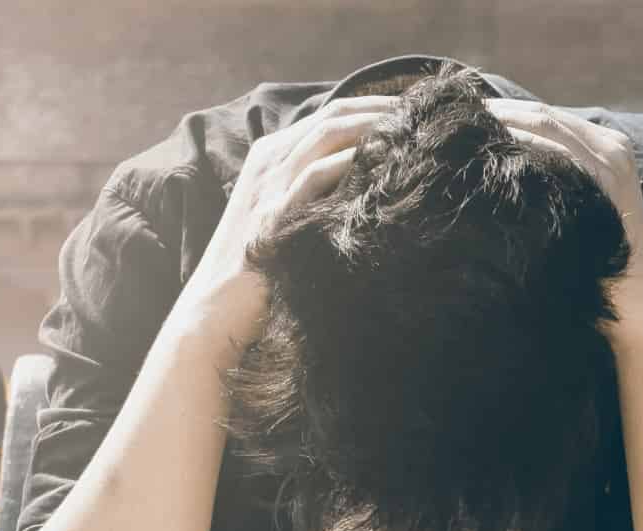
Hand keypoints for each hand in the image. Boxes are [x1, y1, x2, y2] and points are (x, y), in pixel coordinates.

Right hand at [179, 95, 401, 352]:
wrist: (216, 311)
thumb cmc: (262, 272)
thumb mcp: (290, 220)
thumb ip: (320, 196)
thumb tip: (371, 186)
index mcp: (273, 157)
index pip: (332, 115)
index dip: (377, 108)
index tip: (417, 115)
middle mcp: (269, 162)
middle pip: (334, 116)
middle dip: (384, 110)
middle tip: (425, 117)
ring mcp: (269, 186)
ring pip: (327, 135)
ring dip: (374, 128)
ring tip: (413, 132)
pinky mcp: (272, 215)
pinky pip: (315, 175)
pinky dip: (351, 163)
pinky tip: (383, 163)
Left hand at [482, 99, 642, 328]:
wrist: (636, 301)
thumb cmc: (597, 259)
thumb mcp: (579, 207)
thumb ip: (554, 178)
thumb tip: (501, 162)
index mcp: (608, 145)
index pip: (548, 116)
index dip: (506, 112)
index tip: (467, 116)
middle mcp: (613, 146)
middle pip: (544, 114)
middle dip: (499, 113)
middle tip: (456, 118)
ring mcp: (612, 162)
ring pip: (548, 124)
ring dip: (505, 123)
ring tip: (465, 130)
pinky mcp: (607, 181)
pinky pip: (557, 151)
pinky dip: (523, 145)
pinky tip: (492, 151)